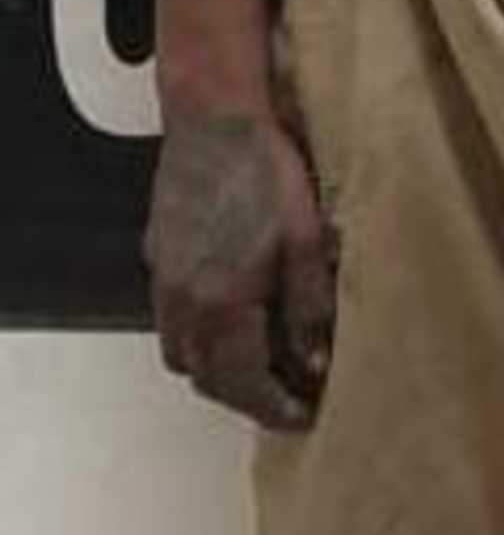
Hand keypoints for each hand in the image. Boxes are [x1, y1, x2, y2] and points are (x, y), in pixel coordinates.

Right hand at [144, 109, 337, 429]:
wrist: (215, 118)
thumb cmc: (264, 170)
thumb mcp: (308, 242)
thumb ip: (308, 309)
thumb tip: (314, 361)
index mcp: (222, 302)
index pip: (244, 384)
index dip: (276, 408)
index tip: (303, 415)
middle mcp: (184, 301)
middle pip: (207, 378)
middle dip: (247, 397)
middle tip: (289, 395)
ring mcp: (164, 279)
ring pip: (183, 354)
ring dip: (219, 370)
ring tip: (263, 362)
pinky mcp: (159, 257)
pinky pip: (172, 319)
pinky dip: (201, 336)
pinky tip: (235, 318)